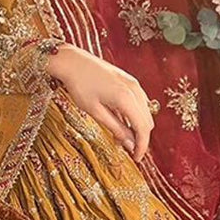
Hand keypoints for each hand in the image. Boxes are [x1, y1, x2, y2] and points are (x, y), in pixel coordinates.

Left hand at [46, 46, 153, 162]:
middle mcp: (134, 89)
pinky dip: (135, 114)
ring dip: (137, 126)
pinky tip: (121, 120)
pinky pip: (139, 101)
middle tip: (126, 150)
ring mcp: (133, 83)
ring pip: (145, 111)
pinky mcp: (129, 80)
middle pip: (147, 121)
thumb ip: (115, 127)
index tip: (136, 158)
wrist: (72, 61)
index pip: (142, 129)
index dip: (142, 146)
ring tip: (119, 136)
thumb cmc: (79, 86)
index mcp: (126, 98)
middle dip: (140, 138)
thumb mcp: (95, 111)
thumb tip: (129, 144)